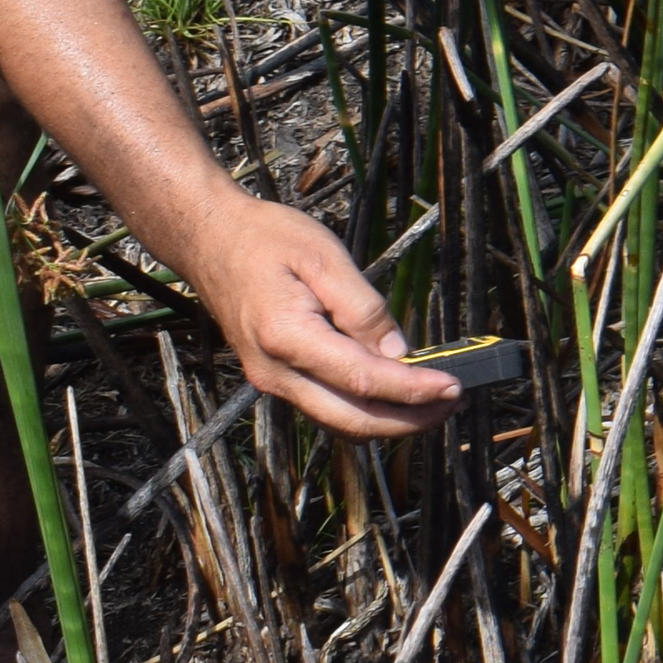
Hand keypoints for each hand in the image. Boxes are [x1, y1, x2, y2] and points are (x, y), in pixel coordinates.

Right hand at [180, 196, 459, 438]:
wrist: (209, 240)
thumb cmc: (264, 239)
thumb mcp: (323, 256)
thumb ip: (363, 308)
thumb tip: (398, 351)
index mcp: (287, 337)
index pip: (363, 381)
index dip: (413, 390)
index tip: (453, 386)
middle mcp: (275, 372)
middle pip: (353, 421)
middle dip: (409, 420)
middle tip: (454, 401)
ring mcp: (271, 381)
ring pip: (340, 423)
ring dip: (389, 420)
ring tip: (433, 398)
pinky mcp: (275, 379)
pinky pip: (326, 408)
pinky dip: (364, 409)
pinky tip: (394, 390)